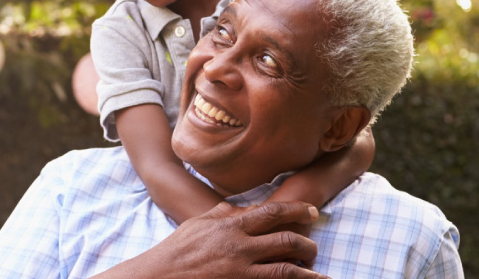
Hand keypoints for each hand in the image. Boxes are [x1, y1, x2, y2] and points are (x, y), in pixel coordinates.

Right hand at [94, 201, 327, 278]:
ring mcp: (241, 271)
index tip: (312, 211)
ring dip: (308, 270)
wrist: (161, 276)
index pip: (273, 213)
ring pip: (287, 269)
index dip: (297, 211)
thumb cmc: (177, 250)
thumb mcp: (198, 224)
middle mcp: (240, 247)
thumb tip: (239, 207)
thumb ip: (221, 213)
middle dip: (308, 244)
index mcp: (231, 226)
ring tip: (318, 272)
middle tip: (314, 246)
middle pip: (287, 240)